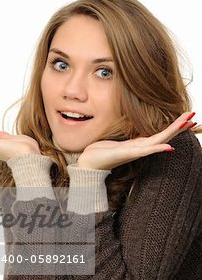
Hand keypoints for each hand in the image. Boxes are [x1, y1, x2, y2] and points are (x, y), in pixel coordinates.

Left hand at [77, 111, 196, 169]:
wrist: (89, 163)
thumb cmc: (101, 152)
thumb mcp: (117, 141)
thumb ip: (129, 138)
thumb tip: (136, 133)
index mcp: (138, 144)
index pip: (161, 134)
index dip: (174, 126)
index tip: (188, 118)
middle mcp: (140, 148)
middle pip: (164, 135)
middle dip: (179, 126)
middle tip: (194, 116)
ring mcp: (135, 152)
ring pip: (159, 140)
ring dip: (173, 132)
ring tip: (187, 123)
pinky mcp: (128, 154)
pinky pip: (146, 151)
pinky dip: (157, 148)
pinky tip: (168, 147)